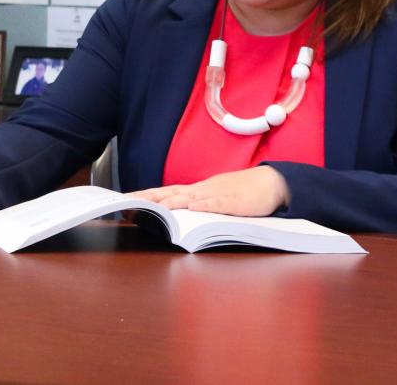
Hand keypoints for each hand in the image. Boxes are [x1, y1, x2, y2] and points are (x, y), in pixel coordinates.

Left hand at [131, 166, 289, 216]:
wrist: (270, 183)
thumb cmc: (241, 192)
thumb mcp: (215, 198)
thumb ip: (196, 205)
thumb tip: (175, 213)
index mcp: (197, 191)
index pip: (166, 191)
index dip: (146, 195)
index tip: (126, 198)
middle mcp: (202, 190)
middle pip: (171, 192)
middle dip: (150, 197)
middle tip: (129, 201)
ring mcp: (218, 194)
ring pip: (192, 198)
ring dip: (174, 202)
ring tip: (156, 208)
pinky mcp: (235, 201)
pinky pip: (219, 203)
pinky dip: (207, 205)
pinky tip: (196, 207)